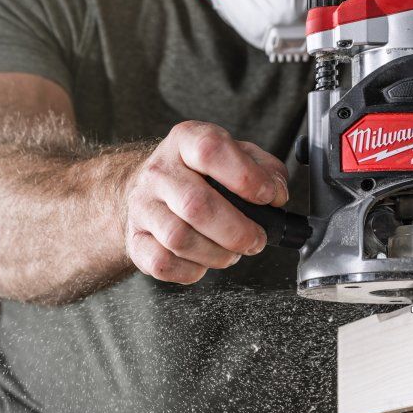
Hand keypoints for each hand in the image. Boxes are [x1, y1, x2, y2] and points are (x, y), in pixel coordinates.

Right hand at [121, 121, 288, 283]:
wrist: (149, 189)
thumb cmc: (199, 174)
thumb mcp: (235, 155)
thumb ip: (265, 168)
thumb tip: (276, 194)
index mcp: (186, 141)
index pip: (210, 150)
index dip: (246, 177)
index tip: (267, 197)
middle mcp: (159, 171)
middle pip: (196, 205)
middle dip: (237, 231)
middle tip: (256, 239)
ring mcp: (142, 206)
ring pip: (179, 239)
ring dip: (217, 254)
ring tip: (231, 252)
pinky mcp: (135, 239)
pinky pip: (162, 264)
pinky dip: (192, 270)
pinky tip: (203, 261)